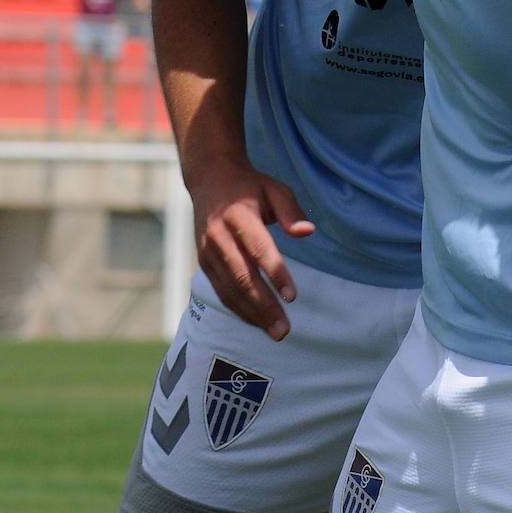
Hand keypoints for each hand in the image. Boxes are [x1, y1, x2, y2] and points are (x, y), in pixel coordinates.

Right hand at [188, 160, 314, 340]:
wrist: (210, 180)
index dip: (275, 273)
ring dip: (252, 314)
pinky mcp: (203, 262)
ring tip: (274, 332)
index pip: (259, 249)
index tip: (292, 296)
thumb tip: (308, 232)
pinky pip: (221, 291)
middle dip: (264, 306)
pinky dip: (238, 309)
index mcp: (238, 216)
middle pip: (242, 277)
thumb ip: (291, 210)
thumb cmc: (250, 187)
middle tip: (284, 330)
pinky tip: (256, 321)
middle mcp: (219, 236)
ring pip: (229, 289)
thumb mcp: (274, 189)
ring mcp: (207, 252)